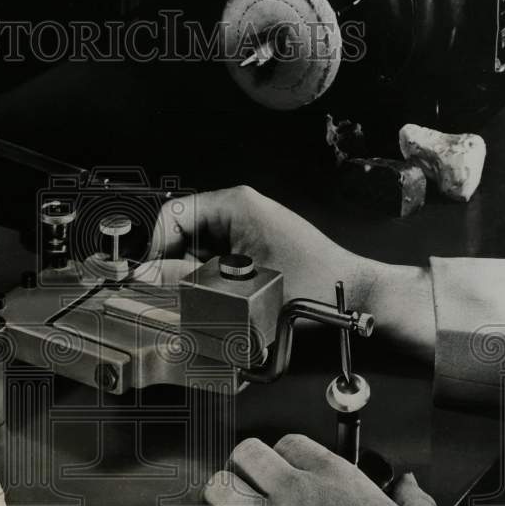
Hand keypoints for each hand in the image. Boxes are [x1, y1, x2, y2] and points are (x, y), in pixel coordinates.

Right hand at [150, 186, 435, 357]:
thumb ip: (187, 281)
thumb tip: (146, 277)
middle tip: (180, 297)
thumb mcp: (240, 286)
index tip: (152, 277)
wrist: (357, 296)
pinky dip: (213, 282)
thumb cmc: (315, 285)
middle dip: (177, 267)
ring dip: (195, 278)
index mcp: (235, 204)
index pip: (173, 213)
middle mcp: (240, 209)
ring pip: (197, 251)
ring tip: (208, 301)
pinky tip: (225, 301)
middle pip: (183, 233)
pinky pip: (217, 261)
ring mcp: (248, 228)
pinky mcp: (255, 248)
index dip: (157, 247)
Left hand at [172, 435, 454, 505]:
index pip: (292, 444)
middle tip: (246, 488)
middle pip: (247, 455)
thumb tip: (410, 486)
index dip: (284, 456)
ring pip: (218, 488)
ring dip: (217, 500)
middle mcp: (297, 495)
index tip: (285, 473)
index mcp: (338, 482)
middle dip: (243, 469)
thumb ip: (416, 504)